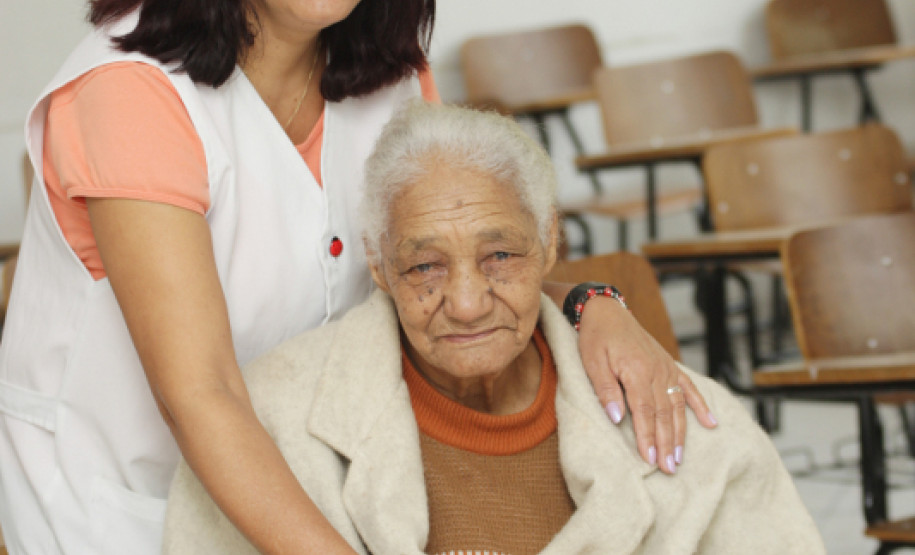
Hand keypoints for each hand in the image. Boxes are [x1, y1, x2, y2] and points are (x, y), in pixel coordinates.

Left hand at [577, 297, 717, 473]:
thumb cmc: (596, 338)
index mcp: (637, 371)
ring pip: (677, 406)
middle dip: (666, 443)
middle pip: (664, 414)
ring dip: (680, 433)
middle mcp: (657, 371)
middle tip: (669, 469)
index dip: (648, 437)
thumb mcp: (592, 362)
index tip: (650, 460)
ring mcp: (666, 368)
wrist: (606, 311)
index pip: (645, 412)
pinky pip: (688, 388)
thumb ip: (606, 390)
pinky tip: (710, 423)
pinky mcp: (669, 365)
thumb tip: (617, 418)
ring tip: (680, 457)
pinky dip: (700, 406)